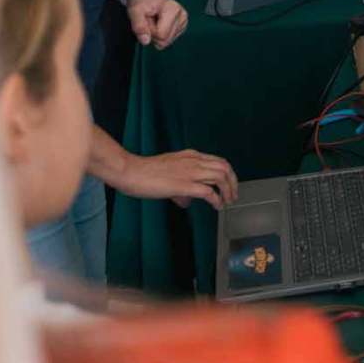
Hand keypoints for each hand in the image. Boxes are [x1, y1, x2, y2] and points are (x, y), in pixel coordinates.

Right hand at [116, 148, 238, 208]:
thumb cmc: (144, 171)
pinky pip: (209, 191)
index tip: (229, 185)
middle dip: (233, 182)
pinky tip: (216, 206)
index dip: (228, 174)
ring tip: (227, 202)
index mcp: (191, 156)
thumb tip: (187, 200)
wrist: (130, 170)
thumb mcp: (168, 171)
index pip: (218, 161)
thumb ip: (180, 184)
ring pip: (221, 177)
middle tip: (233, 196)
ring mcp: (190, 172)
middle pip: (224, 167)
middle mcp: (194, 161)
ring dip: (228, 191)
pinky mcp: (184, 185)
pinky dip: (216, 199)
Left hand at [126, 0, 187, 48]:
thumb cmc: (141, 1)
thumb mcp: (134, 11)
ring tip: (153, 21)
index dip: (149, 31)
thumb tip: (146, 41)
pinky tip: (159, 23)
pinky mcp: (182, 25)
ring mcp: (184, 20)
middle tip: (149, 20)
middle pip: (165, 40)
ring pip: (167, 41)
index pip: (161, 34)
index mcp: (173, 9)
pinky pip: (169, 39)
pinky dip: (161, 34)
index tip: (146, 19)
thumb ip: (139, 26)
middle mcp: (182, 15)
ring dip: (156, 34)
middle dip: (153, 33)